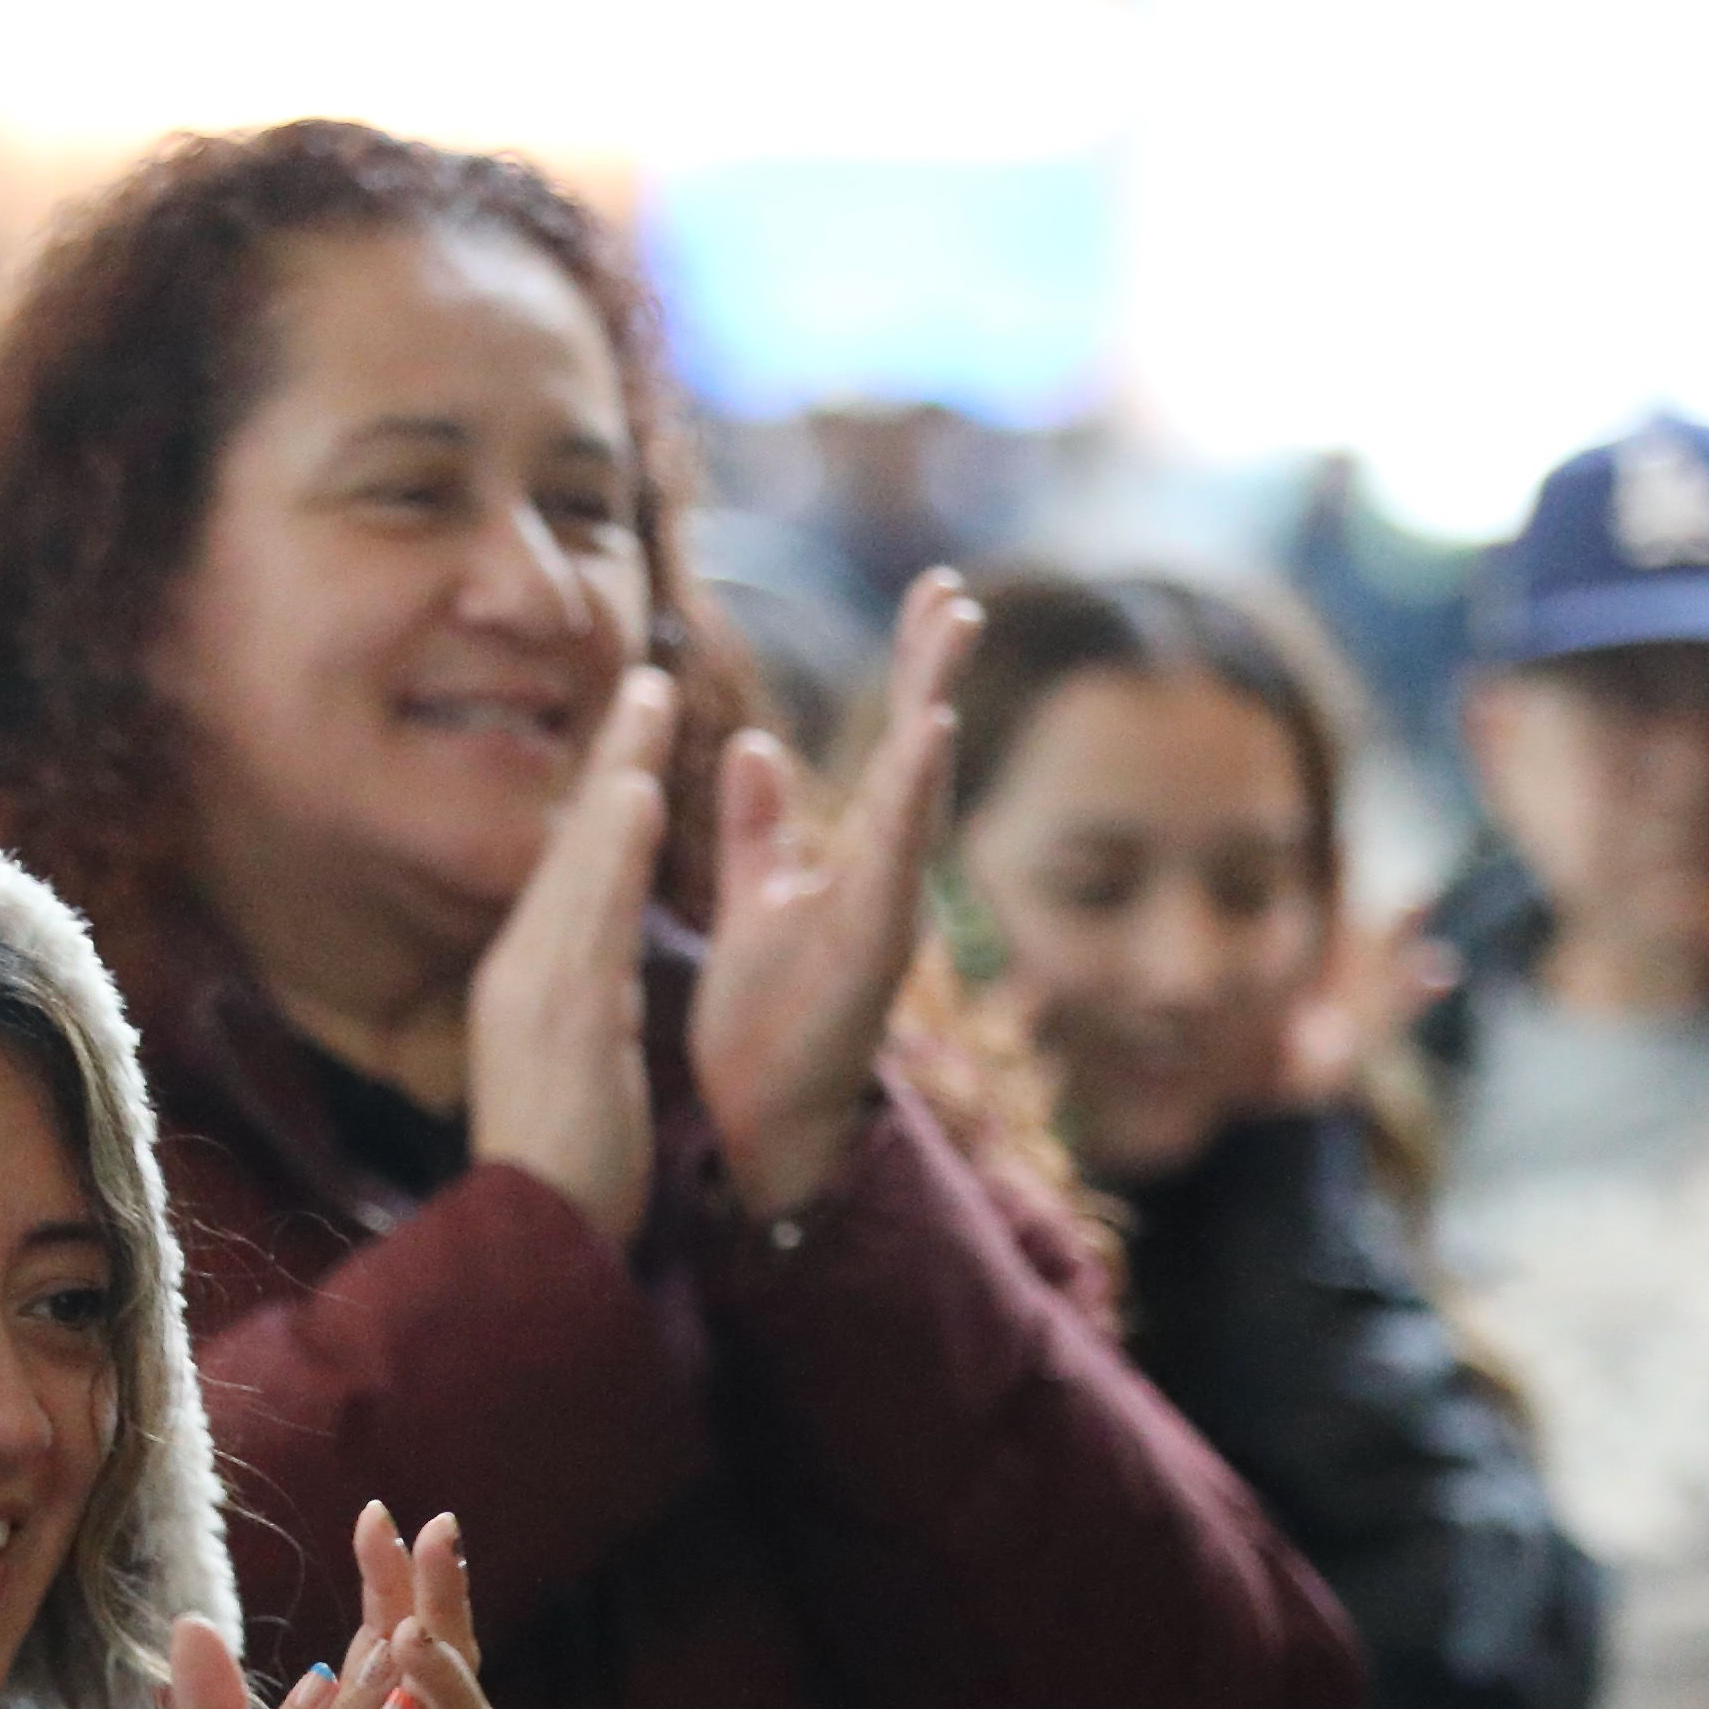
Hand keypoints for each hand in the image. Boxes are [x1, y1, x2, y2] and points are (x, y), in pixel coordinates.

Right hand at [464, 669, 671, 1241]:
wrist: (534, 1239)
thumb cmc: (561, 1166)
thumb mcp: (570, 1064)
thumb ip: (581, 1000)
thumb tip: (596, 955)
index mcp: (527, 986)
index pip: (570, 877)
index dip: (603, 804)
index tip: (635, 738)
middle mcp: (519, 974)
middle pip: (568, 850)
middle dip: (610, 764)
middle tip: (650, 681)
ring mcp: (533, 991)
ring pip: (578, 867)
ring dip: (615, 783)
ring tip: (650, 709)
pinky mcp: (557, 1016)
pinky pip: (589, 914)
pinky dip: (610, 852)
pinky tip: (637, 799)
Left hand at [693, 567, 969, 1222]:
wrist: (759, 1116)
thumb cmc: (767, 1018)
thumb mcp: (754, 897)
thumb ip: (759, 825)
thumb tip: (755, 743)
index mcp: (857, 857)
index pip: (889, 744)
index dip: (911, 668)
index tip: (933, 592)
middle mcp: (885, 875)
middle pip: (916, 754)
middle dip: (934, 669)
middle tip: (954, 592)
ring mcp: (886, 908)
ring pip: (915, 794)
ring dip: (932, 710)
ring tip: (950, 635)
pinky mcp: (874, 944)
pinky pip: (895, 857)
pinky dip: (912, 792)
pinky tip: (929, 732)